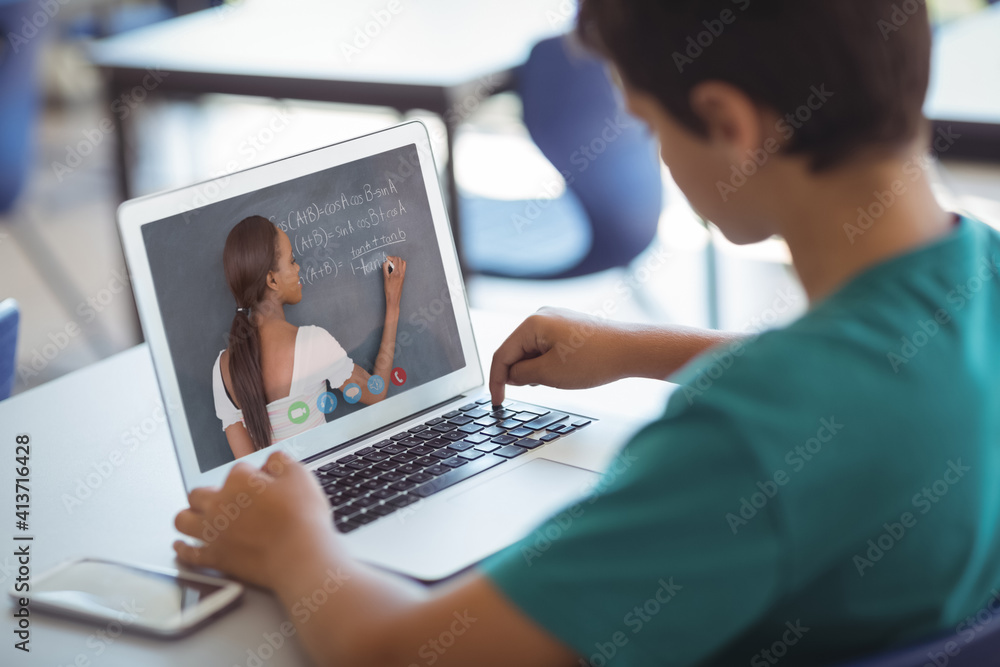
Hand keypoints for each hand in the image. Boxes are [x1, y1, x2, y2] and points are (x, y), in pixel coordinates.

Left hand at [173, 451, 333, 589]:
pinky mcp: (214, 557)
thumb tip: (272, 460)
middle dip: (208, 494)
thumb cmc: (301, 519)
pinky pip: (188, 553)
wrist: (299, 556)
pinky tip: (182, 546)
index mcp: (239, 481)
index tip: (262, 485)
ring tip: (195, 517)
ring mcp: (213, 532)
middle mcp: (219, 504)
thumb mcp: (300, 476)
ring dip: (188, 517)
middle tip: (222, 500)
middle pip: (199, 493)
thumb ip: (281, 462)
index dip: (252, 477)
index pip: (238, 471)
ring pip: (183, 520)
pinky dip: (183, 549)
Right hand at [383, 255, 406, 307]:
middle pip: (400, 260)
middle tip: (388, 261)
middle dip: (394, 258)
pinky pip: (403, 268)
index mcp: (397, 272)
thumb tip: (386, 262)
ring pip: (403, 263)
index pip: (396, 259)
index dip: (390, 257)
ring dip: (397, 262)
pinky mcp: (403, 277)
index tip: (386, 259)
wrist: (394, 297)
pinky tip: (394, 269)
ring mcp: (403, 275)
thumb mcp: (385, 278)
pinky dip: (399, 266)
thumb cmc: (389, 289)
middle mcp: (401, 272)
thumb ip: (385, 268)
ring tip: (391, 265)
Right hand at [489, 307, 631, 404]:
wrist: (631, 350)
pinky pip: (546, 347)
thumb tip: (510, 376)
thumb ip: (522, 374)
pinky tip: (563, 373)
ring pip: (531, 350)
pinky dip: (547, 363)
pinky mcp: (567, 326)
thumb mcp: (549, 374)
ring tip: (558, 379)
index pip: (502, 354)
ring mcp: (555, 319)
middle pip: (515, 350)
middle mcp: (541, 316)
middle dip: (519, 373)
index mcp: (532, 323)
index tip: (497, 400)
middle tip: (533, 390)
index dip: (496, 381)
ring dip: (535, 369)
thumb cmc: (595, 359)